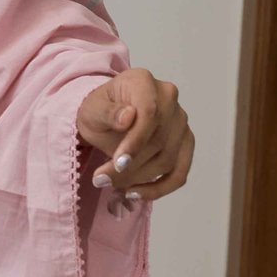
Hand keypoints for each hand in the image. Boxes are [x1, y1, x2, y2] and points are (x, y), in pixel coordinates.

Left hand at [75, 67, 192, 205]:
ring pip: (168, 159)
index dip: (135, 141)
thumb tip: (128, 117)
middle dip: (129, 167)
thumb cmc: (99, 110)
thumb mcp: (92, 109)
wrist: (106, 117)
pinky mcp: (184, 142)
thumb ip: (108, 112)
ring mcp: (180, 120)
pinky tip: (136, 194)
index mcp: (143, 82)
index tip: (117, 163)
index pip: (149, 112)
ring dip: (138, 179)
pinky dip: (159, 188)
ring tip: (111, 184)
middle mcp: (168, 98)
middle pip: (158, 141)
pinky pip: (179, 172)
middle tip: (101, 179)